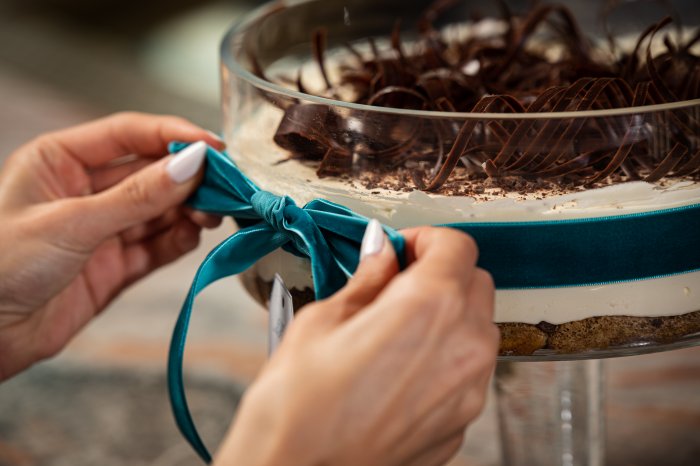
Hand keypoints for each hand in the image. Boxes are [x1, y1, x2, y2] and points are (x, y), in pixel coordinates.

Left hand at [0, 112, 224, 379]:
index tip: (216, 147)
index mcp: (60, 160)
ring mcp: (102, 229)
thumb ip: (138, 196)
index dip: (176, 136)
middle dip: (189, 178)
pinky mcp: (114, 266)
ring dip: (189, 210)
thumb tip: (193, 163)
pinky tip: (194, 236)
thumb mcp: (71, 222)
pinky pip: (156, 246)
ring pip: (160, 210)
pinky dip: (179, 241)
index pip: (129, 134)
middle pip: (151, 172)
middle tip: (225, 186)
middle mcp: (84, 190)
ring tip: (213, 215)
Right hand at [217, 225, 498, 465]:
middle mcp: (464, 347)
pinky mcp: (461, 423)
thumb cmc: (296, 404)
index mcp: (429, 307)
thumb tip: (381, 252)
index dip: (427, 239)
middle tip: (397, 282)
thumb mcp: (322, 320)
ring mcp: (469, 391)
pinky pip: (469, 372)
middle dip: (443, 272)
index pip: (457, 247)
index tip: (400, 249)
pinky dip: (446, 356)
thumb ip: (367, 280)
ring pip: (479, 328)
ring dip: (450, 314)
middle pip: (477, 283)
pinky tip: (402, 367)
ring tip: (398, 327)